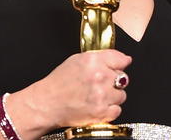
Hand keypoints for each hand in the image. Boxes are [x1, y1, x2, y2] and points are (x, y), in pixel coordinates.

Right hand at [11, 49, 131, 130]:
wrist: (46, 104)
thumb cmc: (59, 83)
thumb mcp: (77, 60)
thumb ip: (101, 57)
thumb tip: (123, 59)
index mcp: (93, 61)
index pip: (121, 59)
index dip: (119, 64)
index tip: (118, 67)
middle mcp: (99, 76)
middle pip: (123, 77)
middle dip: (113, 81)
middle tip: (99, 84)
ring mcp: (101, 95)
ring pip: (122, 95)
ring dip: (112, 96)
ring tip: (96, 96)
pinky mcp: (101, 112)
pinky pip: (117, 110)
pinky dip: (109, 110)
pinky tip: (97, 105)